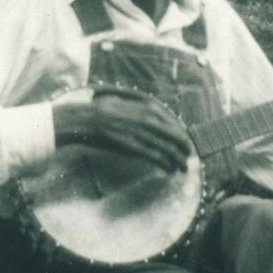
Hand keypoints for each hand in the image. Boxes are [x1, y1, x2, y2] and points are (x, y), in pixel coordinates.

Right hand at [53, 92, 191, 173]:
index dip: (181, 136)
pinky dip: (165, 164)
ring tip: (181, 168)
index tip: (185, 144)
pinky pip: (155, 157)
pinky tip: (169, 170)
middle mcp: (148, 120)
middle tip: (188, 159)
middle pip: (175, 137)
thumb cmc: (101, 111)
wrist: (85, 119)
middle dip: (184, 149)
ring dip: (177, 160)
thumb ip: (139, 109)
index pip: (173, 124)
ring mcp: (141, 133)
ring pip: (168, 149)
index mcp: (147, 108)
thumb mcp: (125, 103)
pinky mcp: (133, 147)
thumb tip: (150, 114)